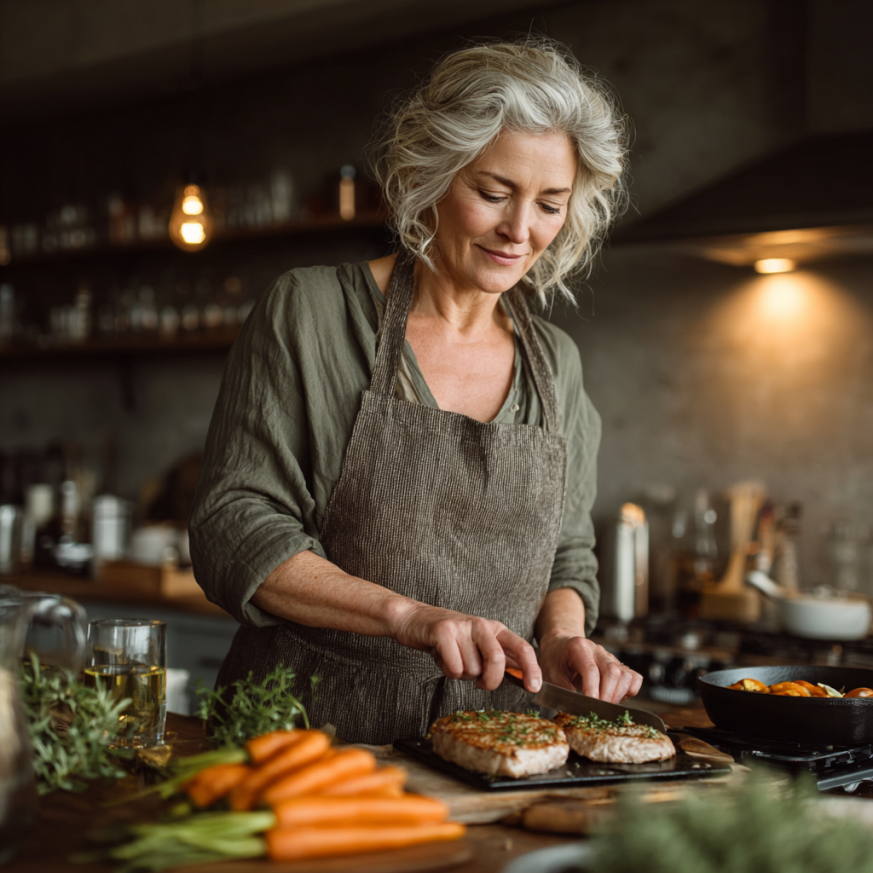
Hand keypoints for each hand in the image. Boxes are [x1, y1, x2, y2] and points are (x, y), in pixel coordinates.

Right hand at [390, 601, 541, 692]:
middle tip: (480, 683)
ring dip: (461, 673)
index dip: (531, 668)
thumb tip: (523, 676)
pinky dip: (447, 670)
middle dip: (490, 680)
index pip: (521, 647)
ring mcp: (462, 627)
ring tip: (452, 658)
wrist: (414, 619)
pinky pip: (454, 667)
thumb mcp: (478, 645)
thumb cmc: (448, 638)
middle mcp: (481, 625)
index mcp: (495, 629)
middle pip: (497, 661)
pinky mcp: (443, 631)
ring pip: (472, 670)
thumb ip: (498, 658)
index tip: (534, 688)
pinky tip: (441, 657)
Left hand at [538, 631, 642, 702]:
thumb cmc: (554, 659)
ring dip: (618, 695)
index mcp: (578, 648)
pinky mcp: (619, 665)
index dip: (592, 689)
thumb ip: (563, 689)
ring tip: (604, 705)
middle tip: (597, 710)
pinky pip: (634, 677)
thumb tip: (577, 708)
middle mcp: (597, 650)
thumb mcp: (550, 673)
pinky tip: (618, 698)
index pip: (590, 669)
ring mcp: (610, 657)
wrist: (560, 645)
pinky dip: (630, 690)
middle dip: (606, 696)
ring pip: (625, 675)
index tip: (590, 706)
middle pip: (612, 672)